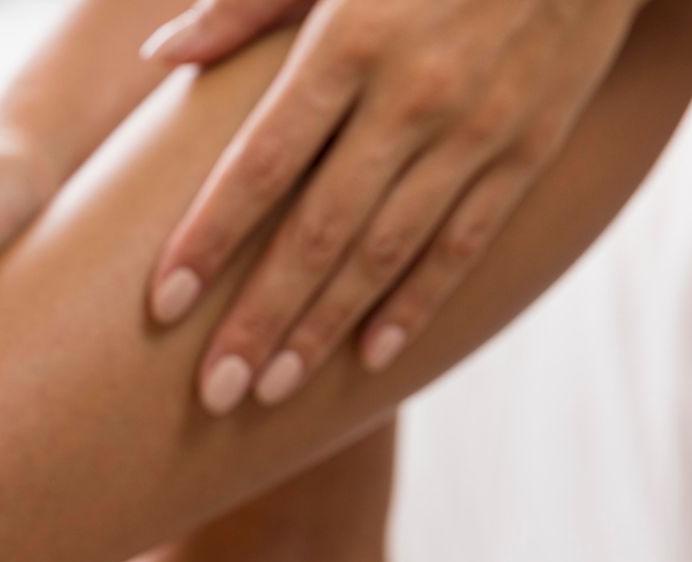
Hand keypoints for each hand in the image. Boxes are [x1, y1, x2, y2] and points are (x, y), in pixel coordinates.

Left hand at [143, 0, 646, 413]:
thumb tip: (161, 54)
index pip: (261, 164)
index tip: (161, 304)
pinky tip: (369, 357)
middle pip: (317, 231)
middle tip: (212, 392)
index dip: (209, 239)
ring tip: (269, 390)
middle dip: (260, 318)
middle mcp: (410, 96)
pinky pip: (463, 242)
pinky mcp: (529, 147)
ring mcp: (476, 128)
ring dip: (324, 328)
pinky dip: (415, 304)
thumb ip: (247, 4)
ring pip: (385, 252)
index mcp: (347, 43)